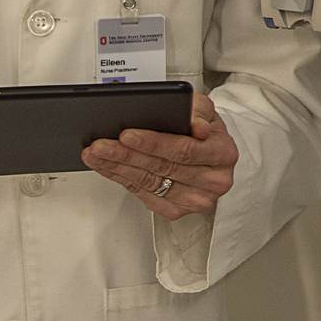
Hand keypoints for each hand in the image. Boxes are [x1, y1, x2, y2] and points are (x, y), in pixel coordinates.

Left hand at [83, 93, 236, 220]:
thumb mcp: (205, 110)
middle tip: (101, 145)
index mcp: (224, 153)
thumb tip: (197, 125)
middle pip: (163, 167)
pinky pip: (143, 195)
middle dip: (127, 155)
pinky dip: (121, 179)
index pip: (185, 149)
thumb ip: (199, 110)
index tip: (126, 134)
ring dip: (118, 168)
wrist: (209, 152)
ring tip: (96, 154)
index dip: (154, 143)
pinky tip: (107, 167)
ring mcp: (196, 200)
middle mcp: (214, 181)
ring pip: (149, 182)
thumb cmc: (202, 129)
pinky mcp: (177, 211)